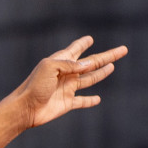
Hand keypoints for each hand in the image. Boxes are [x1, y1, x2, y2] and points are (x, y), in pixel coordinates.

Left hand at [7, 36, 127, 129]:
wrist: (25, 109)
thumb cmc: (34, 85)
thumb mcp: (50, 67)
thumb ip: (70, 64)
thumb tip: (89, 65)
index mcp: (61, 61)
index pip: (76, 49)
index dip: (83, 43)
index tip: (89, 38)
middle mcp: (66, 74)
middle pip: (91, 63)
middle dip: (107, 56)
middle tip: (123, 50)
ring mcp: (68, 88)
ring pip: (89, 80)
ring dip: (101, 73)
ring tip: (112, 67)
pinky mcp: (67, 103)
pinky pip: (82, 101)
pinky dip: (90, 101)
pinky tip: (98, 99)